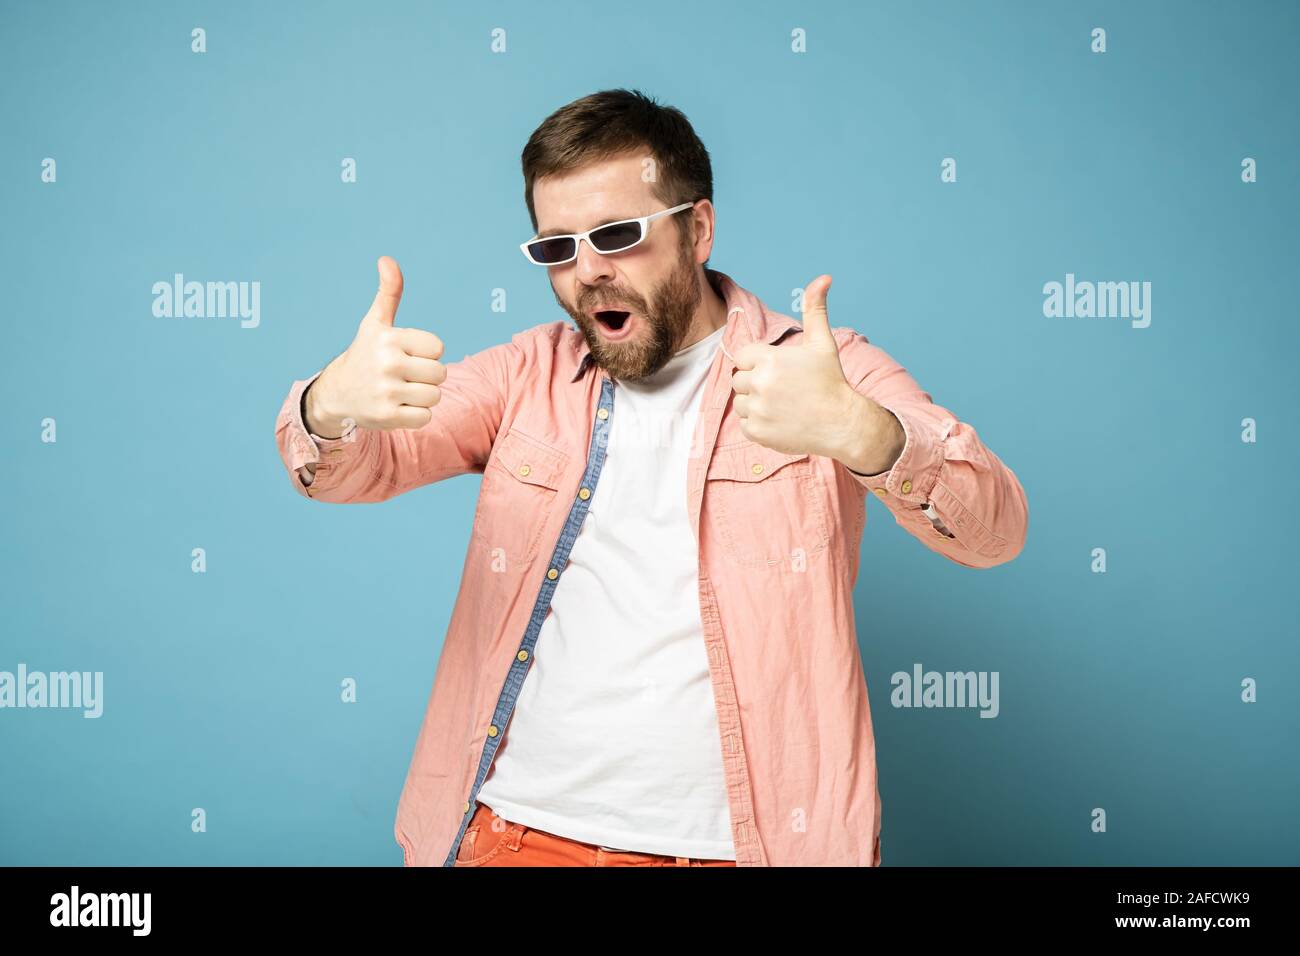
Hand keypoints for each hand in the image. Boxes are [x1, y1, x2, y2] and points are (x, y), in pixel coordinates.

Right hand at [305, 256, 447, 436]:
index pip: (438, 348)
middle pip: (440, 373)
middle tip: (404, 376)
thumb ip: (389, 293)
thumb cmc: (365, 354)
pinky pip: (425, 417)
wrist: (337, 394)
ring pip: (435, 396)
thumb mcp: (375, 323)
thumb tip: (386, 259)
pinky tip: (397, 407)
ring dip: (423, 397)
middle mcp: (388, 363)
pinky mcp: (387, 417)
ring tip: (401, 391)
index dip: (427, 353)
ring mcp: (387, 392)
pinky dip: (416, 416)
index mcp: (389, 338)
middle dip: (427, 376)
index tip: (406, 354)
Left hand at [730, 275, 903, 472]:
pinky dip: (758, 424)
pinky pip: (744, 424)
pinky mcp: (756, 432)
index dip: (757, 363)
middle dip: (756, 383)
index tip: (778, 371)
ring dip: (756, 404)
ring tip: (782, 405)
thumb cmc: (830, 381)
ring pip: (740, 402)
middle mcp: (760, 383)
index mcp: (769, 359)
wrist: (842, 424)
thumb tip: (823, 278)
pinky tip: (780, 420)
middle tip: (783, 390)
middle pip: (738, 380)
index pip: (742, 357)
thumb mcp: (822, 343)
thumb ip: (814, 309)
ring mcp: (757, 409)